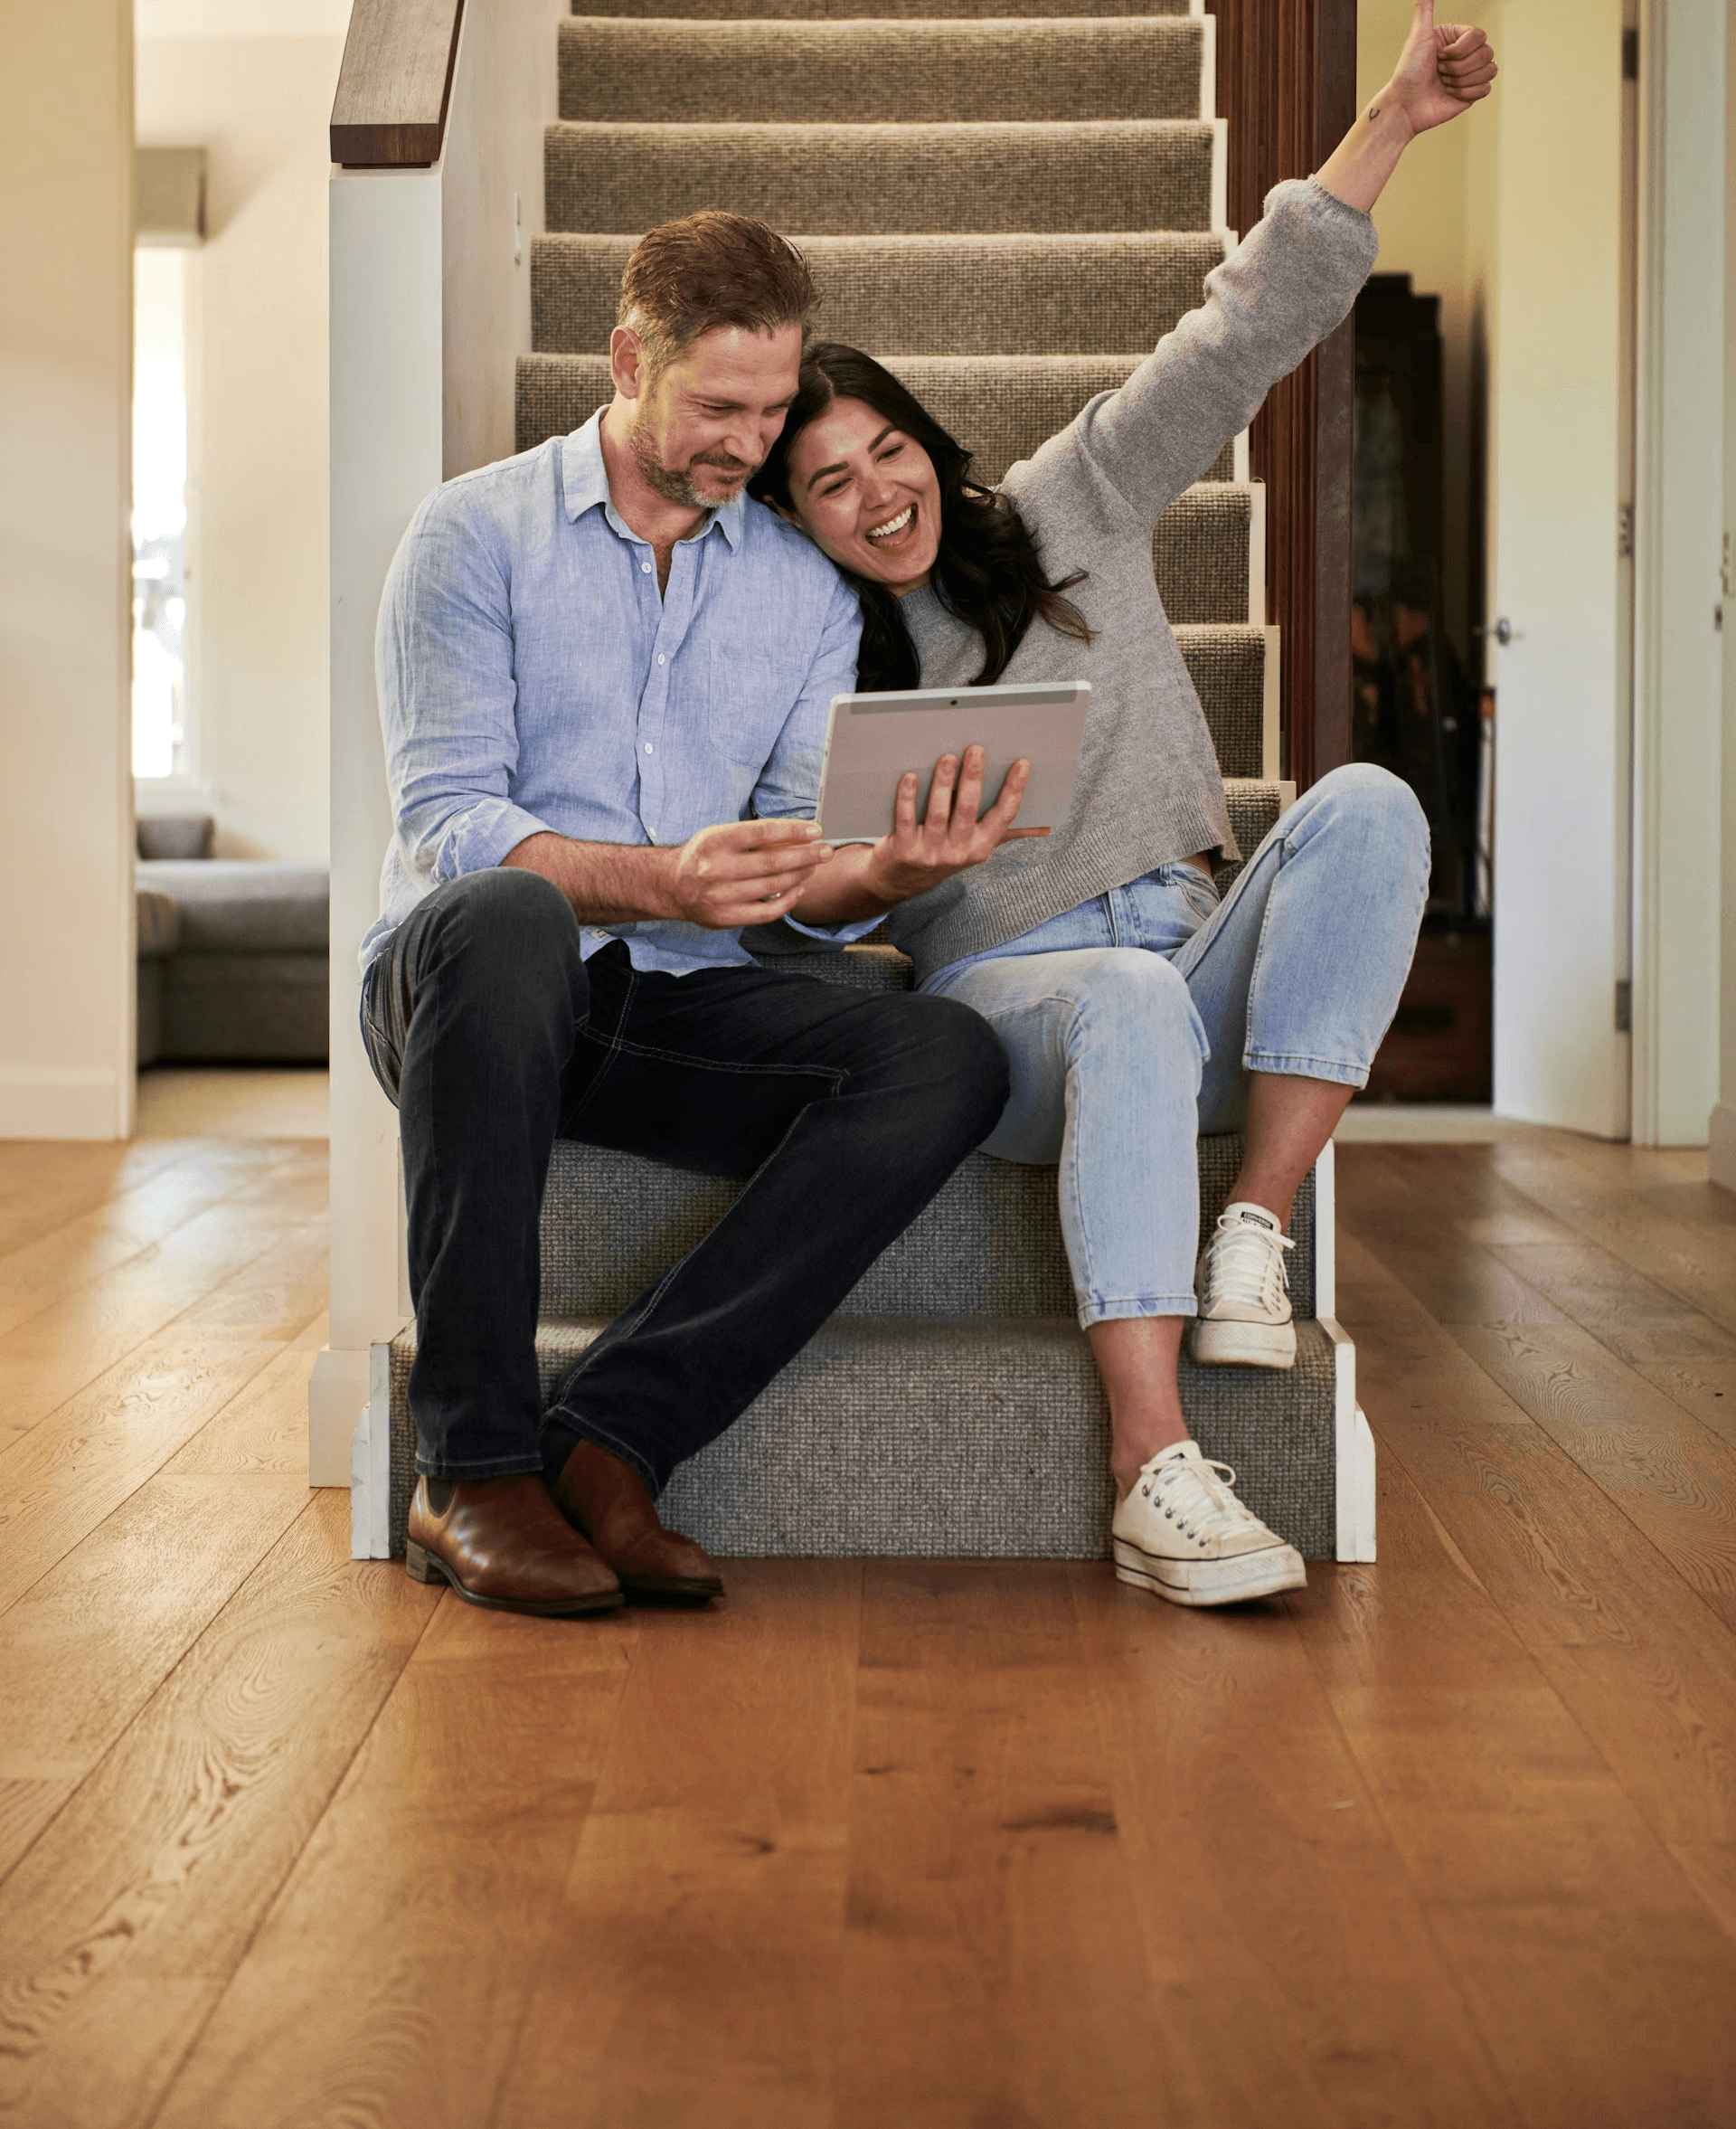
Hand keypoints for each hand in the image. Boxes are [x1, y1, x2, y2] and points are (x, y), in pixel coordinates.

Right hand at [668, 817, 834, 928]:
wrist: (672, 886)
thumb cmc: (704, 856)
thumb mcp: (720, 835)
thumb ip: (753, 836)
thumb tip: (797, 835)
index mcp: (714, 841)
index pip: (761, 832)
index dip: (792, 830)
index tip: (816, 830)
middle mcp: (716, 868)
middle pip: (772, 862)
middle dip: (805, 855)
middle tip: (826, 851)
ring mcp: (720, 896)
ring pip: (773, 886)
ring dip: (800, 875)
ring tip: (814, 866)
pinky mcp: (726, 918)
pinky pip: (767, 911)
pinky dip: (788, 900)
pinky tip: (799, 888)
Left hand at [860, 746, 1048, 904]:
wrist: (902, 882)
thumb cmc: (945, 854)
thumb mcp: (978, 846)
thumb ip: (1007, 832)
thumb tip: (1047, 827)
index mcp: (981, 846)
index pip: (1003, 816)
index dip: (1014, 790)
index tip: (1022, 763)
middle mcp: (958, 852)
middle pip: (967, 810)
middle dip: (973, 779)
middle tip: (976, 749)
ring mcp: (930, 852)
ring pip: (938, 814)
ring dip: (942, 784)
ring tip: (947, 757)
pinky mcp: (904, 849)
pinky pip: (906, 819)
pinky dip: (907, 798)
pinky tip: (911, 776)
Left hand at [1382, 1, 1496, 135]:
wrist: (1405, 106)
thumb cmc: (1408, 72)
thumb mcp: (1418, 36)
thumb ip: (1424, 10)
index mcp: (1457, 38)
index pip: (1479, 36)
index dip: (1459, 49)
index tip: (1438, 56)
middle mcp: (1466, 54)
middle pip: (1486, 53)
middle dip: (1458, 66)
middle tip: (1439, 72)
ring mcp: (1470, 74)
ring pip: (1489, 70)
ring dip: (1461, 80)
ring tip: (1443, 83)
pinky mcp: (1471, 94)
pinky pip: (1485, 89)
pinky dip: (1465, 93)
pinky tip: (1449, 94)